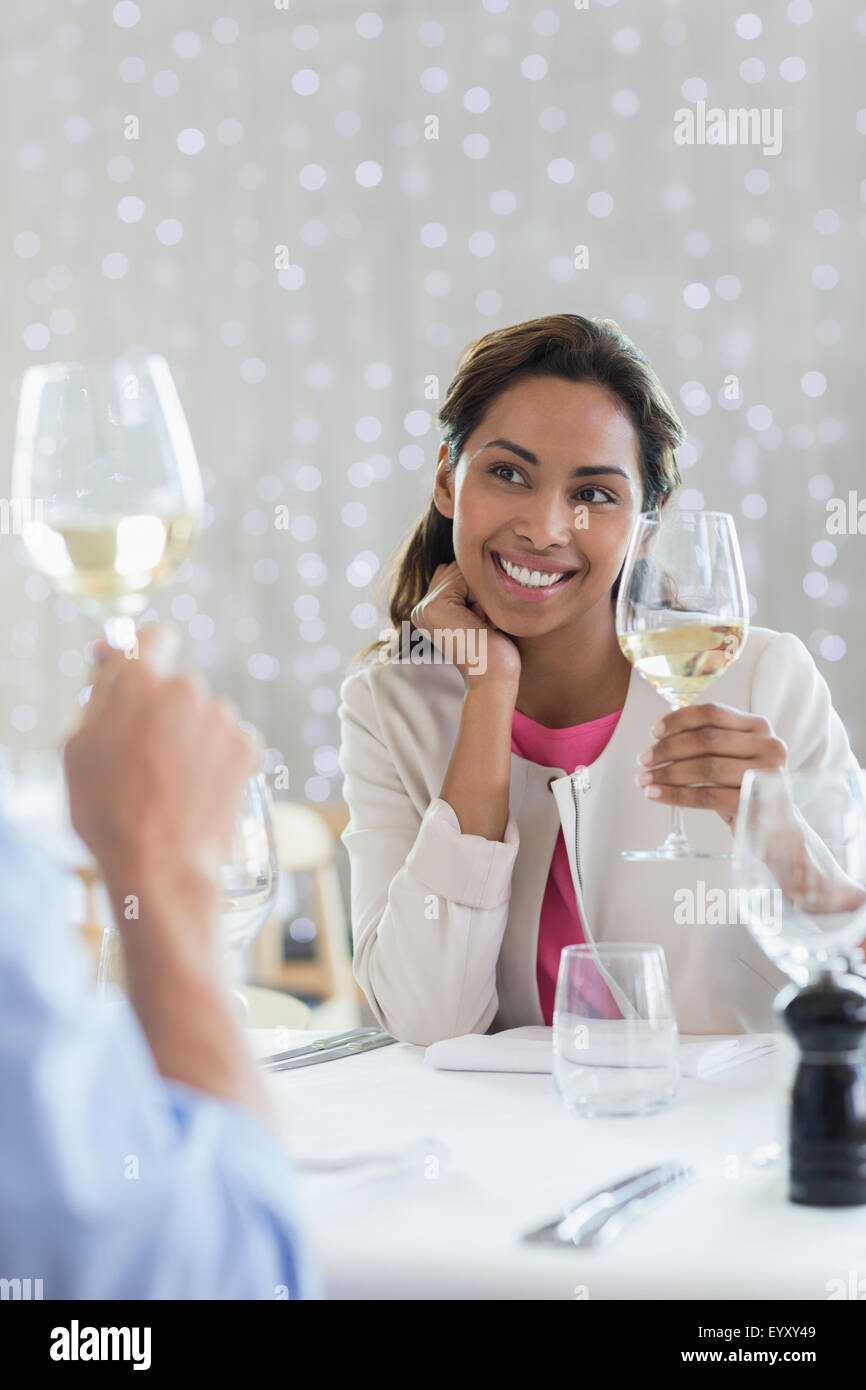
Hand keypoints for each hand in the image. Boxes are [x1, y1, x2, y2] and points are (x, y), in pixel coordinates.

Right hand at [64, 625, 272, 1119]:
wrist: (161, 867)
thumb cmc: (108, 811)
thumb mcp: (80, 748)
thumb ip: (99, 689)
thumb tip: (112, 647)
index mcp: (138, 679)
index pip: (153, 637)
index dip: (145, 657)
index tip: (141, 682)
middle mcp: (187, 688)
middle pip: (177, 687)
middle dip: (164, 713)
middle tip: (143, 760)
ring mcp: (222, 717)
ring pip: (204, 717)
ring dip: (192, 739)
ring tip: (169, 788)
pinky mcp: (248, 746)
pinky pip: (229, 742)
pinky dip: (217, 761)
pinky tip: (196, 793)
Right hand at [410, 561, 520, 686]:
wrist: (494, 676)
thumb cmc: (494, 647)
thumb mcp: (476, 611)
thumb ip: (463, 588)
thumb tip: (458, 561)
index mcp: (426, 610)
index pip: (454, 574)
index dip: (476, 592)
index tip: (479, 624)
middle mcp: (420, 608)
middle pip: (457, 570)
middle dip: (478, 591)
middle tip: (482, 625)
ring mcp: (424, 608)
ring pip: (462, 572)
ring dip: (481, 595)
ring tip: (482, 624)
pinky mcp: (435, 607)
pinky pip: (466, 579)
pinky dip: (482, 598)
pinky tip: (481, 623)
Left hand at [635, 702, 786, 829]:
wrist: (777, 831)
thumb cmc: (745, 789)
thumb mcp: (732, 758)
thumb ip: (707, 741)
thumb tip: (660, 737)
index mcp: (760, 727)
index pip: (713, 713)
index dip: (679, 720)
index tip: (654, 732)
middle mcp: (769, 746)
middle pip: (707, 740)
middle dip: (668, 749)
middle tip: (643, 759)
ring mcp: (766, 775)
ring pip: (706, 768)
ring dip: (668, 773)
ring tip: (644, 779)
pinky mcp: (756, 804)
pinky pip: (707, 796)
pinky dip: (676, 795)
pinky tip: (656, 794)